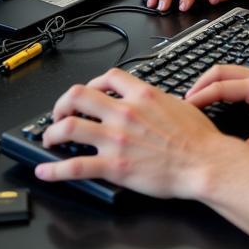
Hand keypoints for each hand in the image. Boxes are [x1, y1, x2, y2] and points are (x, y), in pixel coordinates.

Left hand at [35, 69, 229, 199]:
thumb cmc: (198, 138)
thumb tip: (151, 101)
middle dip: (63, 104)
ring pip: (70, 127)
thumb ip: (157, 101)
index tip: (89, 93)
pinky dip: (54, 169)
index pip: (107, 77)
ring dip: (53, 132)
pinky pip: (75, 166)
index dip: (92, 84)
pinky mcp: (114, 166)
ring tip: (50, 139)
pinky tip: (45, 171)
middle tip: (61, 114)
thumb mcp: (179, 104)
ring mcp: (117, 139)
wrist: (204, 162)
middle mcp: (125, 113)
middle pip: (79, 95)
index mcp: (142, 95)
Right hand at [187, 65, 248, 152]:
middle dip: (199, 84)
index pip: (223, 87)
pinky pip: (239, 76)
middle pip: (221, 71)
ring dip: (210, 82)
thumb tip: (243, 154)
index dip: (200, 97)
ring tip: (196, 100)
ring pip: (230, 70)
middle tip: (183, 103)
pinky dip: (223, 83)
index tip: (184, 108)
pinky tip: (221, 98)